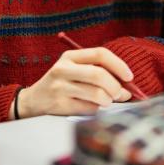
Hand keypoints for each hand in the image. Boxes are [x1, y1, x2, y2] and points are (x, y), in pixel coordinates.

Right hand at [17, 48, 133, 118]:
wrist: (34, 100)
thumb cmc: (63, 84)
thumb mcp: (76, 70)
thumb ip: (100, 74)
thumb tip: (127, 90)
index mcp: (70, 56)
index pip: (100, 54)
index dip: (118, 65)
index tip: (129, 76)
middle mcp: (63, 69)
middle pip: (99, 75)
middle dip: (115, 87)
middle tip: (120, 94)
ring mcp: (60, 88)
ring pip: (96, 94)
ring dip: (108, 100)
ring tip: (106, 101)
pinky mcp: (60, 105)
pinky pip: (89, 109)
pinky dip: (97, 110)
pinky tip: (93, 108)